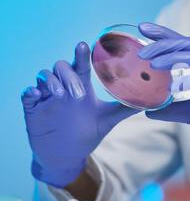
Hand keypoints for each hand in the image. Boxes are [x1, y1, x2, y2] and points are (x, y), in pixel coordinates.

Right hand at [21, 42, 137, 187]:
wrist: (67, 156)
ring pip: (44, 75)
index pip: (82, 65)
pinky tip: (36, 95)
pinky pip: (27, 93)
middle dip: (69, 76)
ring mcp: (47, 96)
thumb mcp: (108, 120)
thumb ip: (126, 108)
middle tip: (79, 94)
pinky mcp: (33, 107)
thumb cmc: (87, 133)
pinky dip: (31, 91)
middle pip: (62, 67)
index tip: (84, 45)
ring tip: (61, 95)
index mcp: (81, 86)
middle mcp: (64, 86)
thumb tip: (152, 102)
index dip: (81, 54)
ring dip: (52, 81)